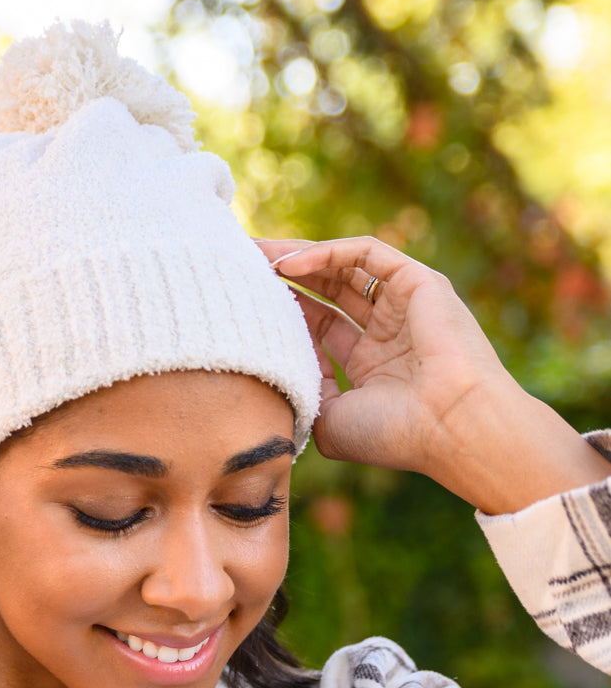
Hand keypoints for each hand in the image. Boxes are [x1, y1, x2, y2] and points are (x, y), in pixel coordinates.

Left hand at [259, 237, 610, 510]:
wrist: (450, 427)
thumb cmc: (394, 435)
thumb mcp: (330, 422)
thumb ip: (303, 395)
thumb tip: (273, 376)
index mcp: (370, 365)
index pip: (317, 326)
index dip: (280, 312)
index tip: (239, 304)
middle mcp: (387, 331)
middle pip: (325, 290)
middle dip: (282, 277)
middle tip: (238, 265)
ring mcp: (404, 304)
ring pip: (342, 266)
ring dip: (297, 257)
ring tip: (255, 256)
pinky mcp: (418, 282)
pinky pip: (365, 253)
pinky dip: (326, 253)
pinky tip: (288, 266)